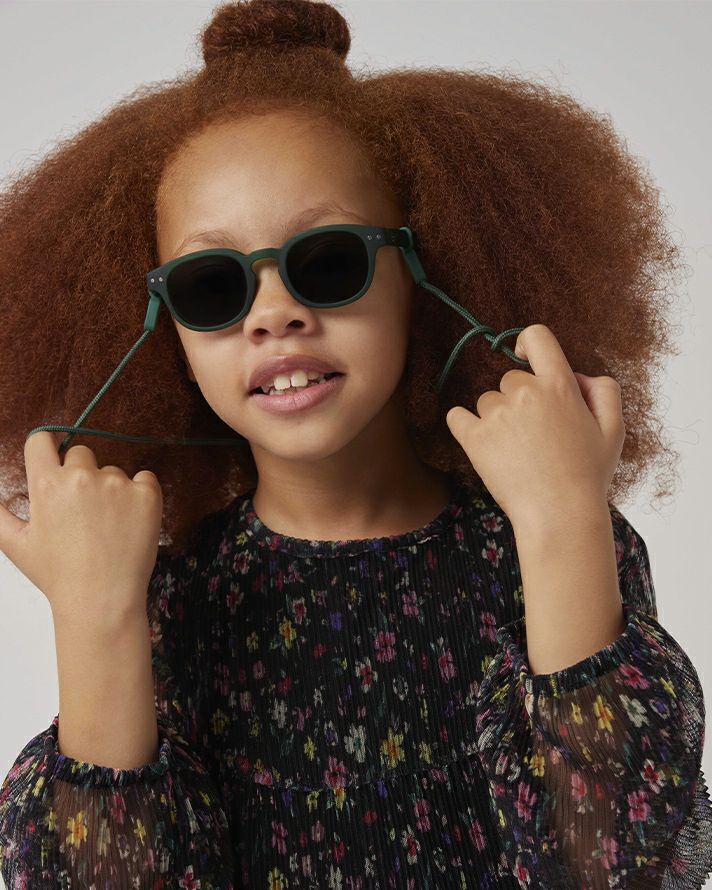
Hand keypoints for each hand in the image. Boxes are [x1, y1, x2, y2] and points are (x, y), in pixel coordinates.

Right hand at [0, 431, 163, 627]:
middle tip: (83, 513)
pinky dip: (140, 495)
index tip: (55, 459)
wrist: (101, 601)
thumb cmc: (59, 576)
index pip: (41, 440)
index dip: (47, 447)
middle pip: (81, 453)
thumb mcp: (16, 545)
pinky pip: (145, 479)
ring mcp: (117, 484)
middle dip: (81, 474)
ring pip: (113, 470)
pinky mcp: (147, 494)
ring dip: (111, 490)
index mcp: (47, 484)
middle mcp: (81, 477)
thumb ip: (0, 515)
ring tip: (106, 528)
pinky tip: (130, 522)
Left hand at [445, 324, 625, 530]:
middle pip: (511, 379)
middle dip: (520, 400)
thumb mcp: (614, 428)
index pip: (537, 336)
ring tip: (519, 452)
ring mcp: (497, 414)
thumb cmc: (589, 475)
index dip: (529, 343)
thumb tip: (575, 375)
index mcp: (560, 385)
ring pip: (488, 402)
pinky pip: (457, 417)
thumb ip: (602, 390)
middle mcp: (525, 392)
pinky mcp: (474, 438)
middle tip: (538, 435)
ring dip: (498, 419)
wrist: (560, 515)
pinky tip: (483, 444)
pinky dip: (464, 426)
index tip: (526, 356)